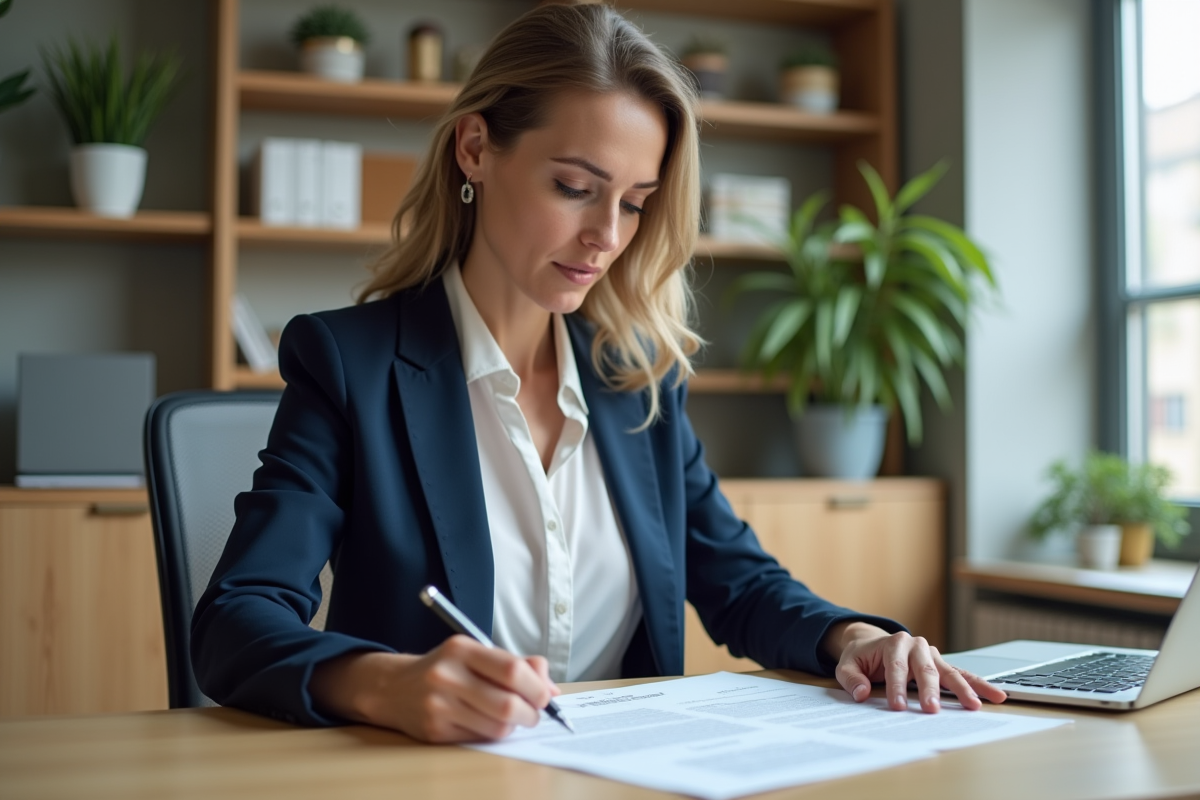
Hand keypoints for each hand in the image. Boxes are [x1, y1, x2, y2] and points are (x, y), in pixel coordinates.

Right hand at [309, 635, 559, 741]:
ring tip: (512, 718)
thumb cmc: (447, 669)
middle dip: (531, 713)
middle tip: (534, 713)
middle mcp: (447, 675)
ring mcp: (438, 705)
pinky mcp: (434, 730)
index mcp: (462, 649)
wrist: (395, 688)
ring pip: (497, 727)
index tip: (545, 695)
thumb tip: (552, 689)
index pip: (512, 670)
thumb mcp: (477, 654)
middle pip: (507, 704)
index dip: (537, 687)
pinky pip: (479, 739)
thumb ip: (517, 664)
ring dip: (514, 727)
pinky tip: (487, 723)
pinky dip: (493, 734)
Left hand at [824, 622, 1007, 711]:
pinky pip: (962, 676)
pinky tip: (996, 695)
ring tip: (975, 706)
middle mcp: (917, 645)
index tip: (898, 706)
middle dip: (929, 690)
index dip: (896, 687)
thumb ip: (851, 679)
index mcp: (894, 643)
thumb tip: (860, 694)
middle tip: (932, 710)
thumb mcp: (846, 665)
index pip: (895, 667)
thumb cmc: (861, 657)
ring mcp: (933, 655)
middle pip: (925, 670)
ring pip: (950, 673)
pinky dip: (979, 685)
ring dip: (963, 689)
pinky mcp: (942, 666)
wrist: (871, 644)